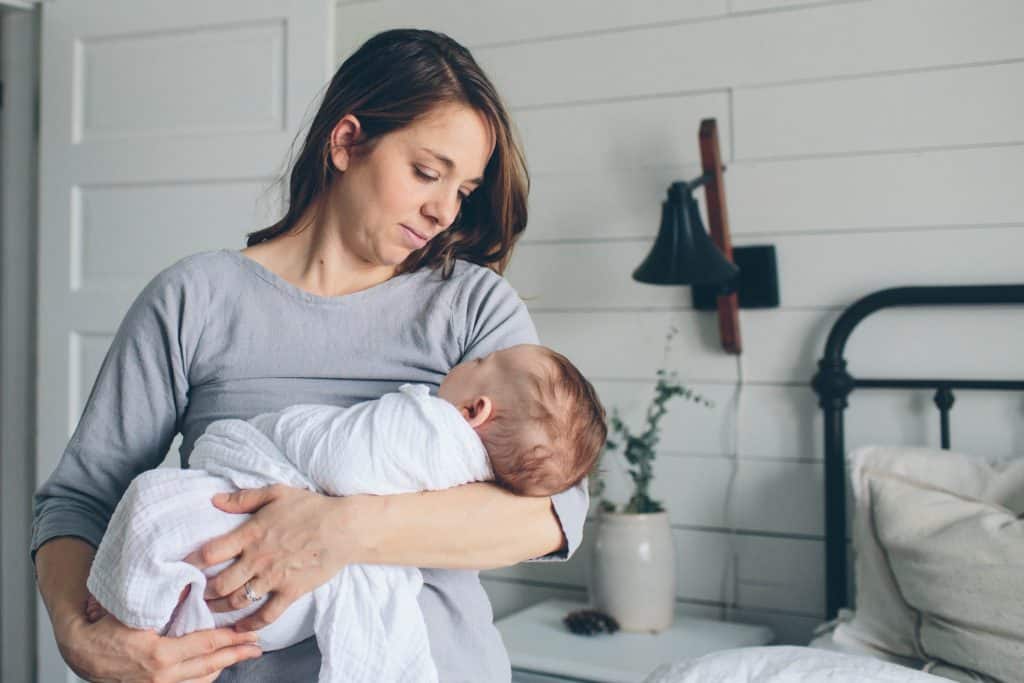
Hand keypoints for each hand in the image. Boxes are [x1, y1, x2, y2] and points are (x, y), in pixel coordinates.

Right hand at [56, 609, 260, 682]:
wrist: (80, 652)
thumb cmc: (105, 628)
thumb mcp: (135, 611)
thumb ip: (165, 600)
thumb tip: (192, 584)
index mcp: (160, 655)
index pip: (205, 645)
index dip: (230, 640)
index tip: (249, 635)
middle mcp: (161, 676)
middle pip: (210, 666)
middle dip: (236, 655)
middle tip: (256, 647)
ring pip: (201, 680)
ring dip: (222, 667)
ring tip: (240, 655)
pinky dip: (203, 677)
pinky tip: (214, 668)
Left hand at [185, 484, 358, 631]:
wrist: (344, 527)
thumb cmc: (311, 507)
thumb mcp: (276, 493)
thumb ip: (243, 498)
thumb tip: (215, 500)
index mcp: (251, 534)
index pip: (210, 552)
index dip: (192, 562)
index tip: (184, 567)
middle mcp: (258, 559)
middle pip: (219, 583)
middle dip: (203, 591)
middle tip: (195, 593)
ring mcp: (274, 578)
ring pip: (237, 601)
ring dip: (220, 608)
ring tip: (211, 609)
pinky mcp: (290, 591)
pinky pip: (266, 614)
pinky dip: (252, 623)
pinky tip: (242, 627)